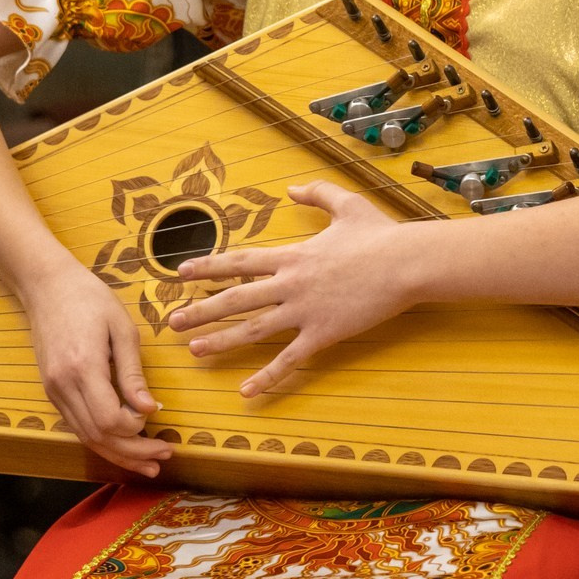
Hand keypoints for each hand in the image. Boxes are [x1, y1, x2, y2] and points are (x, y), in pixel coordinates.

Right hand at [20, 262, 169, 475]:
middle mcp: (62, 385)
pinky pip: (77, 426)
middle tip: (163, 456)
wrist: (47, 286)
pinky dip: (100, 440)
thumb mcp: (122, 328)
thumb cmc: (90, 299)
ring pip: (85, 437)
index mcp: (82, 367)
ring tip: (148, 463)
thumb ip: (133, 373)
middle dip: (132, 452)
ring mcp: (53, 391)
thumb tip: (149, 409)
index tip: (155, 416)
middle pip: (98, 436)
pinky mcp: (51, 391)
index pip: (108, 419)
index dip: (135, 428)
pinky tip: (122, 444)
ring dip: (118, 454)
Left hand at [169, 182, 414, 396]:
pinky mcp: (323, 335)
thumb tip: (291, 186)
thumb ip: (316, 193)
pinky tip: (246, 392)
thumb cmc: (380, 235)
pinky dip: (267, 378)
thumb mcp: (346, 204)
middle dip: (201, 310)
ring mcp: (305, 312)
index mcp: (293, 255)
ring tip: (194, 351)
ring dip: (221, 341)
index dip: (209, 267)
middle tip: (171, 322)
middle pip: (236, 299)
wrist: (407, 263)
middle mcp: (291, 284)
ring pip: (253, 330)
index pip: (240, 262)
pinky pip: (289, 360)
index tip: (181, 273)